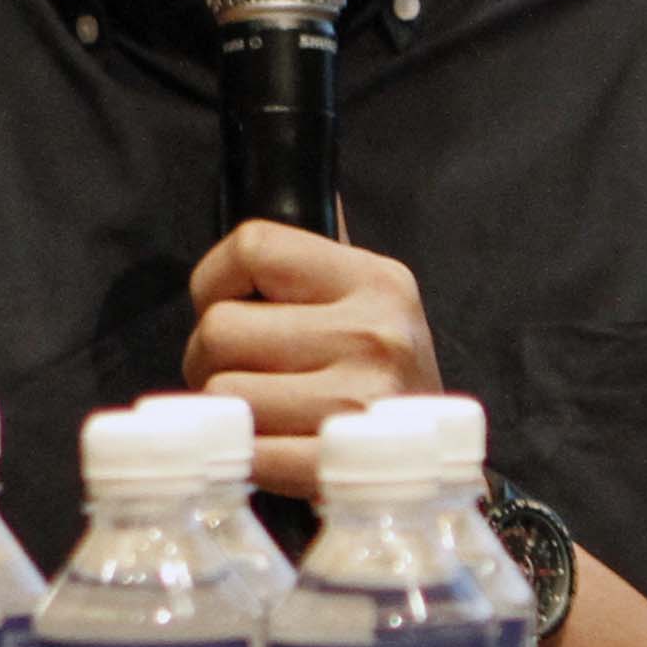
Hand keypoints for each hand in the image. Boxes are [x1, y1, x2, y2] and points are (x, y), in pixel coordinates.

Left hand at [185, 220, 444, 498]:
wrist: (435, 466)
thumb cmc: (383, 378)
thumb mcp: (370, 303)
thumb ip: (316, 258)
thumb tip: (285, 180)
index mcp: (377, 280)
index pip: (253, 246)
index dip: (214, 279)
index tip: (226, 304)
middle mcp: (374, 332)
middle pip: (220, 327)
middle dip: (210, 357)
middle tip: (244, 373)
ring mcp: (359, 398)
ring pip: (222, 392)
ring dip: (227, 411)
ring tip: (264, 413)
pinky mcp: (339, 461)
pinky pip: (245, 450)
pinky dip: (245, 456)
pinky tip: (272, 449)